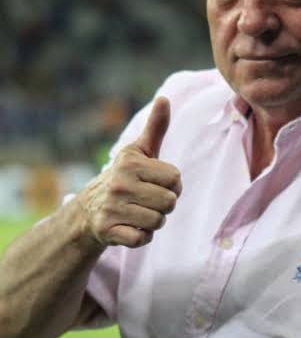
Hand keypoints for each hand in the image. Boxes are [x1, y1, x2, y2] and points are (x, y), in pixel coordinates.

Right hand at [76, 96, 181, 248]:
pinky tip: (130, 226)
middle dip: (165, 204)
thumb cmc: (125, 176)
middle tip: (148, 199)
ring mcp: (112, 208)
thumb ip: (156, 126)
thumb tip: (164, 98)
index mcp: (131, 163)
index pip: (175, 178)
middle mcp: (120, 184)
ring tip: (138, 212)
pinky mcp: (107, 231)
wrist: (88, 209)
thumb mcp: (139, 150)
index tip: (157, 182)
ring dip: (154, 221)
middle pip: (170, 202)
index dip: (172, 183)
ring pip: (158, 222)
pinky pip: (142, 239)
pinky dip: (141, 236)